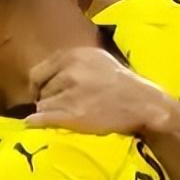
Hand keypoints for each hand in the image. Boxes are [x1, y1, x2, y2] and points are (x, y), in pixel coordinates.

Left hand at [27, 47, 171, 136]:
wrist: (144, 104)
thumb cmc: (121, 84)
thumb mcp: (96, 60)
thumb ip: (70, 63)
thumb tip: (43, 76)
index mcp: (74, 56)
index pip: (38, 71)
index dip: (39, 84)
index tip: (46, 92)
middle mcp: (70, 72)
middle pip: (40, 89)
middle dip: (49, 97)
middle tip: (66, 104)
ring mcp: (70, 94)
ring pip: (42, 105)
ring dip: (51, 111)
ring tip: (70, 113)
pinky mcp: (72, 115)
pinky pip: (41, 118)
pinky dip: (36, 122)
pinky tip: (36, 124)